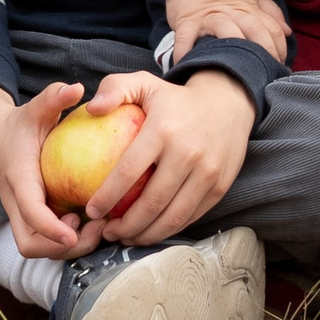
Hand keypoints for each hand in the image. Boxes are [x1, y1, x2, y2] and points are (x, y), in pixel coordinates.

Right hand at [0, 78, 105, 260]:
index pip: (30, 213)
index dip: (50, 229)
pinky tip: (93, 221)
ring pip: (37, 247)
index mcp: (19, 179)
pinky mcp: (31, 219)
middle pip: (29, 244)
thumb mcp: (35, 108)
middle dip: (60, 249)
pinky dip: (68, 239)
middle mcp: (16, 203)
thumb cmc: (20, 126)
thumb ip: (54, 97)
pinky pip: (46, 239)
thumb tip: (77, 87)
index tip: (74, 233)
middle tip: (93, 229)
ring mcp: (22, 215)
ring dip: (67, 247)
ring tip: (96, 226)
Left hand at [85, 68, 254, 245]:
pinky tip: (150, 231)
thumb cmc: (176, 99)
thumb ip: (115, 89)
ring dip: (145, 235)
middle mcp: (187, 153)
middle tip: (106, 232)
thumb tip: (91, 109)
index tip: (91, 211)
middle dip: (124, 226)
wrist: (229, 103)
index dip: (106, 197)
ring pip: (172, 217)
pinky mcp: (219, 187)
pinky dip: (168, 230)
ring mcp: (207, 173)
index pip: (128, 171)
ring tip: (125, 237)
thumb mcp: (145, 82)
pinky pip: (190, 216)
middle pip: (150, 203)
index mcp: (163, 130)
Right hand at [167, 0, 289, 62]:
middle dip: (264, 51)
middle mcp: (232, 13)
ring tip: (235, 68)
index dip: (279, 47)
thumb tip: (288, 31)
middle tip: (265, 73)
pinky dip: (184, 49)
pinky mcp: (187, 21)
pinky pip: (185, 36)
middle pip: (254, 29)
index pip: (271, 27)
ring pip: (225, 29)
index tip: (280, 64)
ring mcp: (209, 17)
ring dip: (232, 48)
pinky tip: (185, 62)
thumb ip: (270, 12)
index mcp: (249, 8)